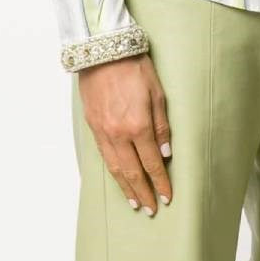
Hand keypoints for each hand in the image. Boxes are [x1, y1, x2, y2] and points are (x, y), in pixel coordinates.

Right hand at [77, 53, 172, 215]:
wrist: (103, 51)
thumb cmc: (134, 67)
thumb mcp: (157, 92)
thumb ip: (162, 125)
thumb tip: (166, 154)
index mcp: (138, 125)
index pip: (152, 163)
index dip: (160, 182)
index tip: (167, 196)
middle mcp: (119, 133)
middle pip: (133, 172)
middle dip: (144, 192)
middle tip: (152, 209)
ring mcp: (103, 131)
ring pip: (115, 168)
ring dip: (127, 188)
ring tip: (136, 202)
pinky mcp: (92, 126)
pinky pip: (103, 156)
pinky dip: (112, 172)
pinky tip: (118, 179)